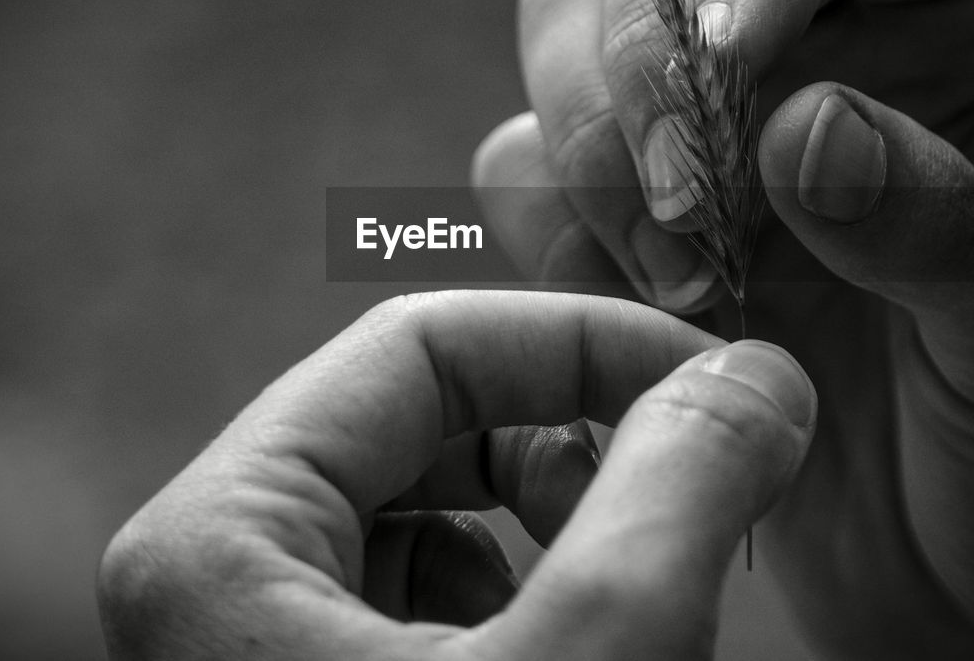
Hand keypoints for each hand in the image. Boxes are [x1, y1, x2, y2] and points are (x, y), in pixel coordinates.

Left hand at [96, 291, 814, 658]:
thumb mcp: (596, 659)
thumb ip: (681, 490)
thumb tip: (757, 375)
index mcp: (217, 543)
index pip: (419, 348)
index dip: (582, 344)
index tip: (717, 386)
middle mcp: (217, 580)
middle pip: (429, 424)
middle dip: (581, 439)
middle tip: (704, 478)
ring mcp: (267, 643)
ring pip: (446, 511)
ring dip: (570, 520)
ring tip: (652, 579)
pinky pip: (440, 596)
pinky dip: (537, 596)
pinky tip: (589, 644)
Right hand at [473, 0, 973, 658]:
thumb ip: (943, 225)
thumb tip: (799, 127)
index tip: (722, 53)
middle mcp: (832, 31)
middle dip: (642, 46)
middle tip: (672, 194)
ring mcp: (714, 119)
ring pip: (569, 17)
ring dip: (585, 139)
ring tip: (671, 278)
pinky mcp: (629, 210)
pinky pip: (522, 163)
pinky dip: (544, 227)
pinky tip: (633, 309)